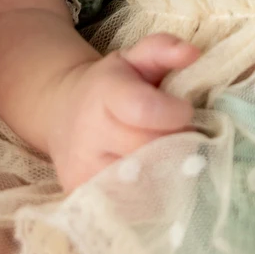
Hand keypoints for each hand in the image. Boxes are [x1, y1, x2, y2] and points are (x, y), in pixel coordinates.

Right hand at [46, 34, 200, 191]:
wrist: (62, 115)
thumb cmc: (112, 87)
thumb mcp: (134, 59)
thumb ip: (163, 49)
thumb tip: (192, 53)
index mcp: (104, 95)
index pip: (144, 110)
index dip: (175, 113)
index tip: (185, 111)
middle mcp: (88, 134)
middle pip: (150, 149)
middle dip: (175, 143)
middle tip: (181, 136)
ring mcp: (82, 169)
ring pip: (143, 181)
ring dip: (165, 171)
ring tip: (166, 156)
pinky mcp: (82, 196)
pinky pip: (130, 203)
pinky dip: (149, 193)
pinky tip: (151, 177)